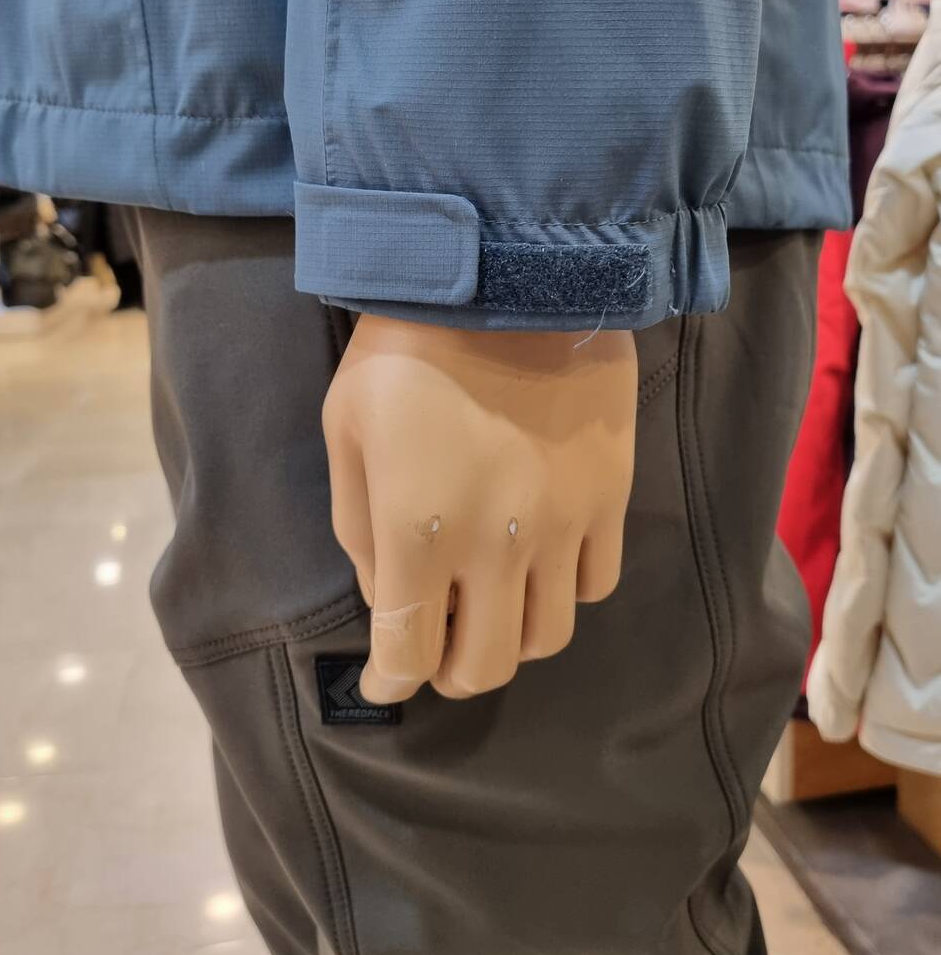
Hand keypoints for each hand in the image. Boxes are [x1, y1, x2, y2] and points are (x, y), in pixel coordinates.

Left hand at [321, 314, 636, 701]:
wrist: (507, 272)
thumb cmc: (404, 347)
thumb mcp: (346, 428)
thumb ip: (359, 527)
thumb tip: (389, 594)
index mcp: (416, 532)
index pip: (408, 654)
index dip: (392, 682)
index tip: (388, 680)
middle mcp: (495, 546)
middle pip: (484, 667)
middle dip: (450, 673)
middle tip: (437, 647)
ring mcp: (562, 525)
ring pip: (547, 637)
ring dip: (509, 638)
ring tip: (489, 603)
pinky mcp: (609, 497)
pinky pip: (596, 583)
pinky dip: (562, 592)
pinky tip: (539, 560)